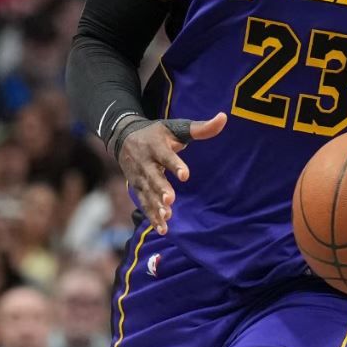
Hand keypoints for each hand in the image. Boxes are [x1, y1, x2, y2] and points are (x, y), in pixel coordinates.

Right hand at [116, 112, 226, 234]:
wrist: (123, 137)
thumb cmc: (157, 134)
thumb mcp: (176, 127)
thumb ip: (200, 128)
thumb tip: (224, 118)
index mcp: (156, 146)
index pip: (165, 156)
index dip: (175, 165)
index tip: (185, 175)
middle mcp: (145, 162)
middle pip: (153, 177)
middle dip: (161, 188)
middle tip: (170, 199)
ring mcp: (139, 177)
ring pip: (147, 193)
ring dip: (156, 206)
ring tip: (167, 216)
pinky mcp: (137, 188)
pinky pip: (144, 204)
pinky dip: (152, 216)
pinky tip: (163, 228)